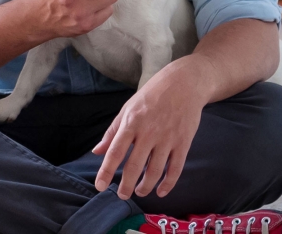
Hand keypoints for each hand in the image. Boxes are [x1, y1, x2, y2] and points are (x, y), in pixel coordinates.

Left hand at [92, 58, 210, 199]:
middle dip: (126, 185)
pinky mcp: (184, 142)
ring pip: (156, 170)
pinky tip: (161, 191)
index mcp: (131, 123)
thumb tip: (97, 152)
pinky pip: (175, 168)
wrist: (184, 84)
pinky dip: (168, 183)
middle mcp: (149, 132)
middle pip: (135, 165)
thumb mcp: (127, 109)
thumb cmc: (151, 96)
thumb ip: (112, 132)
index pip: (115, 152)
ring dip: (146, 186)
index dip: (106, 171)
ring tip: (139, 192)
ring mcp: (168, 138)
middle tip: (121, 196)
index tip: (99, 186)